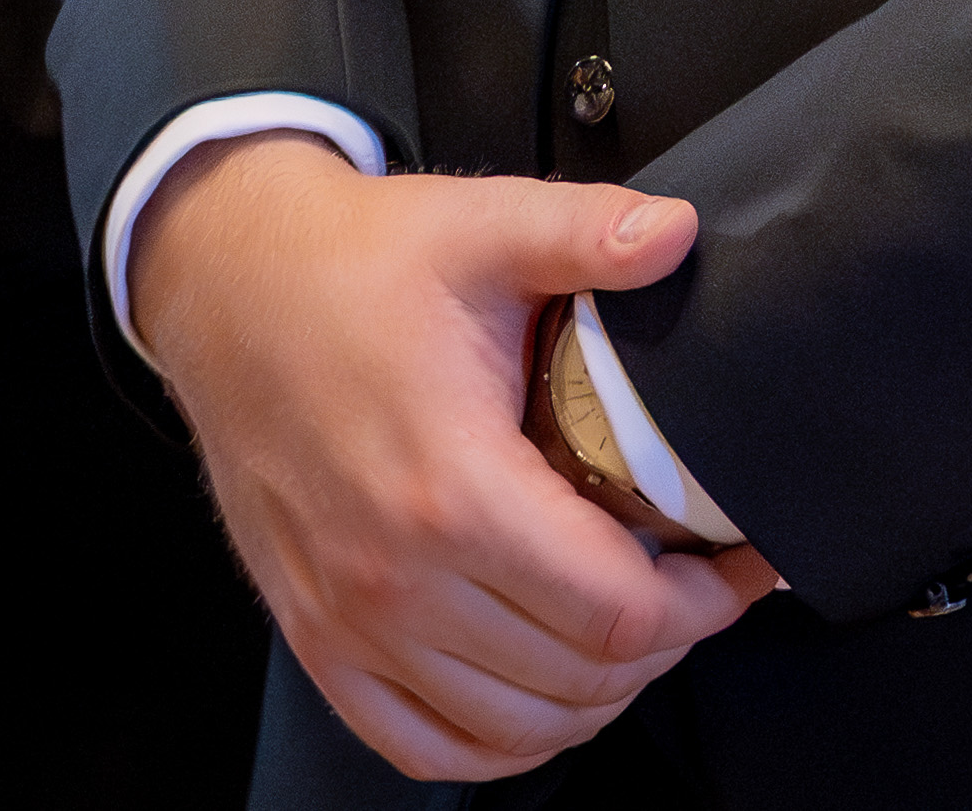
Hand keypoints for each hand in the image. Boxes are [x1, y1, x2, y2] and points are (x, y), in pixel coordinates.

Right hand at [132, 135, 776, 782]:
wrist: (232, 288)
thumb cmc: (356, 265)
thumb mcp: (483, 225)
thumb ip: (590, 231)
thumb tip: (682, 234)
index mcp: (453, 489)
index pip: (614, 610)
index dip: (701, 602)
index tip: (739, 565)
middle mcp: (398, 580)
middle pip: (575, 678)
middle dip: (664, 643)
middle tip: (698, 587)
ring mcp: (351, 623)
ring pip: (512, 729)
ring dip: (592, 698)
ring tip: (635, 631)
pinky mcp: (319, 641)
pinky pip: (424, 746)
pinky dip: (498, 743)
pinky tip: (540, 695)